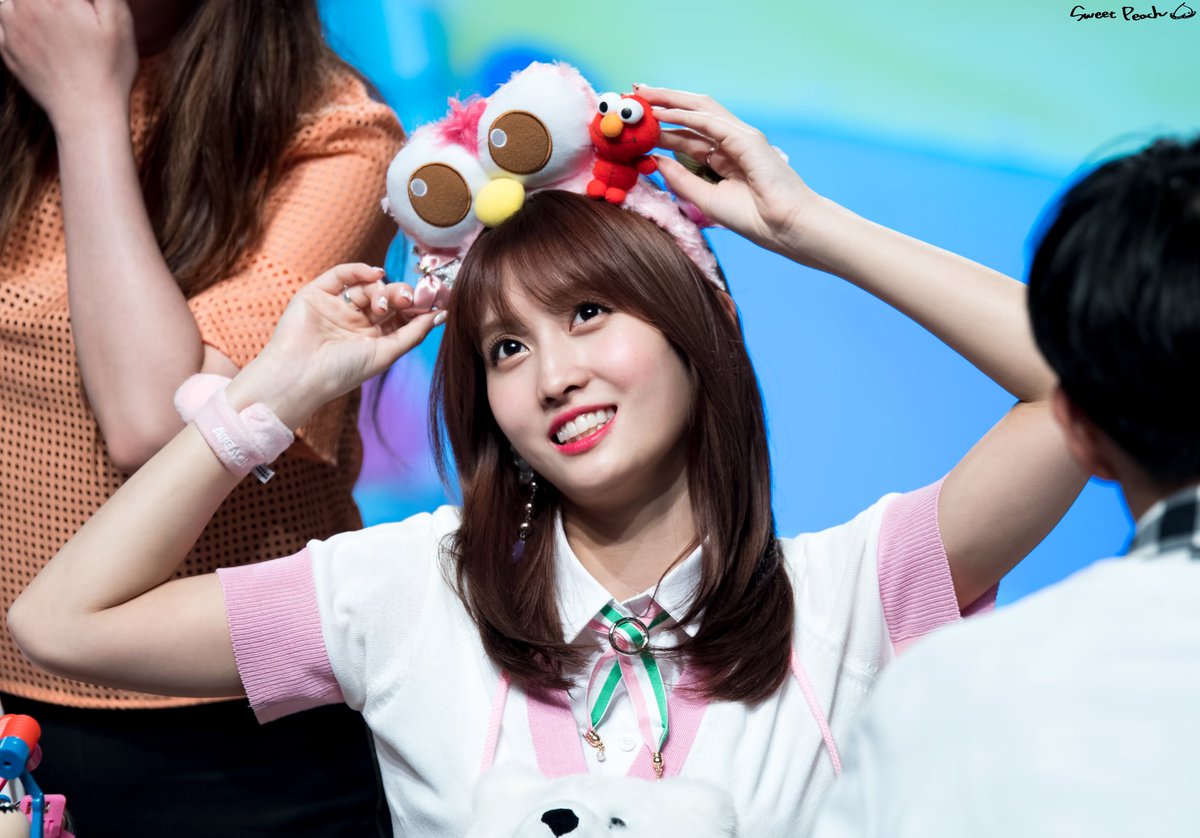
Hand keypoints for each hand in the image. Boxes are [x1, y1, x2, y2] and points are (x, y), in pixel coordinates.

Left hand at [0, 0, 137, 133]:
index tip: (76, 1)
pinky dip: (10, 14)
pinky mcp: (5, 49)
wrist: (87, 114)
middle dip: (50, 2)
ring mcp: (9, 30)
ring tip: (49, 12)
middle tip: (65, 8)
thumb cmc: (110, 69)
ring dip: (22, 3)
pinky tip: (29, 22)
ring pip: (5, 1)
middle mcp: (22, 8)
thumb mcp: (118, 20)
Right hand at [231, 264, 443, 428]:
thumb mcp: (385, 353)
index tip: (435, 299)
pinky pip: (340, 275)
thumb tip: (441, 314)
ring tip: (383, 303)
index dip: (417, 306)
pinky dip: (359, 270)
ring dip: (381, 289)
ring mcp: (336, 307)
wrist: (298, 374)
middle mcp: (355, 322)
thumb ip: (413, 333)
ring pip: (366, 287)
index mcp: (372, 339)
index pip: (400, 316)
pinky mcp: (316, 294)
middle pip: (386, 299)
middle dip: (401, 295)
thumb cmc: (342, 371)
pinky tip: (374, 273)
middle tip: (408, 297)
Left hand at [635, 85, 820, 259]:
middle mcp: (730, 142)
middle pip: (692, 113)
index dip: (661, 127)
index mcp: (723, 157)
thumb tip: (653, 160)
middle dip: (664, 102)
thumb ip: (680, 179)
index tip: (635, 124)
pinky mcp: (747, 139)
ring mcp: (740, 137)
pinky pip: (710, 122)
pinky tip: (663, 113)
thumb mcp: (705, 198)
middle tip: (635, 95)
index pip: (687, 135)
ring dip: (671, 100)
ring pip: (700, 109)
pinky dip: (685, 115)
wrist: (785, 227)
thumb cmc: (753, 217)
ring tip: (644, 95)